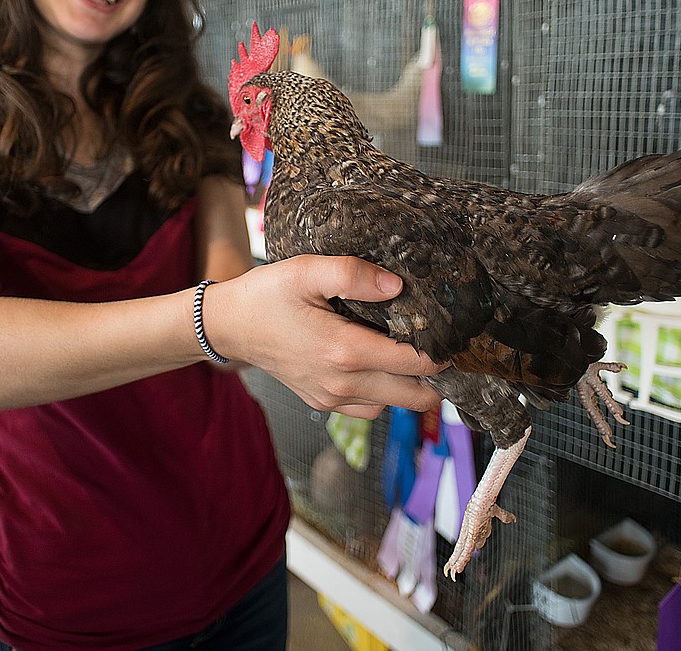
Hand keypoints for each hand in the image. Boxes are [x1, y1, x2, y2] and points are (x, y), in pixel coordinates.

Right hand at [204, 254, 443, 418]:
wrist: (229, 326)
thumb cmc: (266, 296)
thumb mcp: (307, 270)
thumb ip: (354, 273)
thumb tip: (396, 286)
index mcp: (345, 351)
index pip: (416, 364)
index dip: (442, 350)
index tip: (451, 332)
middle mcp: (343, 383)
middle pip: (416, 396)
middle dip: (436, 375)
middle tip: (440, 345)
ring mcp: (332, 398)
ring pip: (395, 405)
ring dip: (411, 385)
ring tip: (412, 353)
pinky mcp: (323, 402)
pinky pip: (369, 409)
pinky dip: (385, 393)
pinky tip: (380, 366)